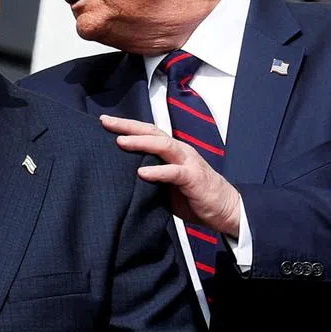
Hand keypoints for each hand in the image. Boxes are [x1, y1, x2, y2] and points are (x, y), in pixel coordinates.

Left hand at [101, 114, 241, 236]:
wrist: (225, 209)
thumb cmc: (195, 196)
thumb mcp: (167, 185)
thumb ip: (150, 176)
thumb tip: (123, 177)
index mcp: (172, 151)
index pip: (147, 133)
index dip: (126, 126)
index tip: (105, 122)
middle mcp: (180, 151)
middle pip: (152, 133)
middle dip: (128, 126)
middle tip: (106, 122)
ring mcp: (188, 163)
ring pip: (163, 146)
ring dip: (141, 143)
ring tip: (121, 142)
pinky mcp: (194, 178)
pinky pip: (174, 172)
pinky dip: (158, 171)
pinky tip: (142, 172)